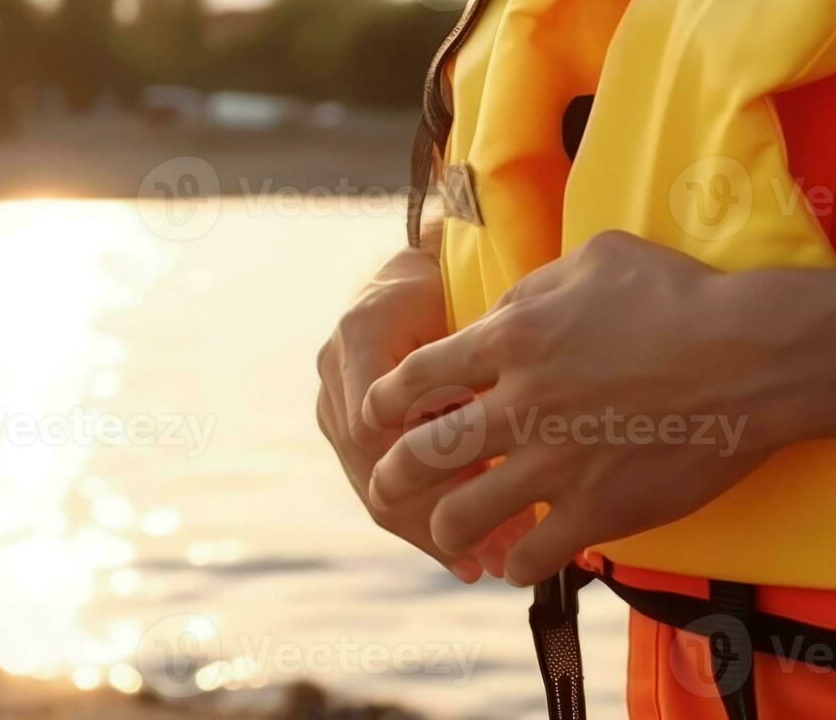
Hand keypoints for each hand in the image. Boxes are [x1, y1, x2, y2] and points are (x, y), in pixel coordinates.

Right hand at [317, 239, 517, 581]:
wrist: (422, 275)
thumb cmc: (456, 286)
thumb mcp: (466, 312)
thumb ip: (462, 364)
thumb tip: (485, 426)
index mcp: (360, 335)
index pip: (378, 424)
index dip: (431, 464)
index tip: (493, 489)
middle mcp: (334, 374)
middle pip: (374, 468)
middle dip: (438, 512)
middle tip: (501, 545)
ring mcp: (334, 407)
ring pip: (374, 489)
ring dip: (434, 531)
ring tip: (491, 561)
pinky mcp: (348, 432)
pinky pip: (377, 489)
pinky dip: (424, 526)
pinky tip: (465, 562)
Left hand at [362, 231, 831, 585]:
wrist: (753, 357)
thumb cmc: (681, 296)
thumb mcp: (596, 258)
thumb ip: (533, 286)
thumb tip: (498, 311)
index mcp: (512, 338)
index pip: (414, 377)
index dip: (384, 403)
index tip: (376, 417)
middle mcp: (521, 404)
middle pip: (422, 453)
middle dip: (393, 474)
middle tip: (389, 485)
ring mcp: (557, 462)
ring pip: (460, 514)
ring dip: (447, 524)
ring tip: (449, 527)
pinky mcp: (599, 510)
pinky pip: (529, 557)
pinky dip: (515, 561)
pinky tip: (519, 556)